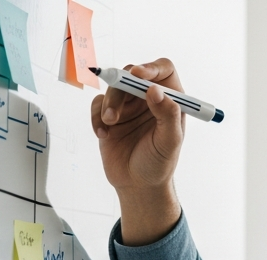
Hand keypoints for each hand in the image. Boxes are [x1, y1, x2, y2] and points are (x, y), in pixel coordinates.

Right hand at [89, 59, 184, 244]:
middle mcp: (149, 99)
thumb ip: (167, 115)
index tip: (138, 75)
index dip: (151, 68)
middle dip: (121, 88)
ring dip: (108, 103)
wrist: (137, 185)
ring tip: (110, 124)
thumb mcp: (169, 142)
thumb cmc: (159, 165)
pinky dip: (96, 116)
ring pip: (113, 87)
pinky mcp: (109, 115)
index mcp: (170, 100)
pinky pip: (97, 103)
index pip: (163, 70)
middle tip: (116, 109)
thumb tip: (155, 90)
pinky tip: (103, 134)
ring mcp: (128, 106)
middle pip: (131, 75)